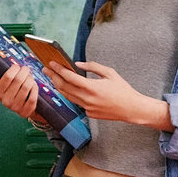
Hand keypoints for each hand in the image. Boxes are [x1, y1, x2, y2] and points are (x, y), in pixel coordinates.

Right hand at [0, 64, 44, 128]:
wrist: (21, 107)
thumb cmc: (10, 91)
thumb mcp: (0, 84)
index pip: (7, 76)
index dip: (14, 68)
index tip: (17, 66)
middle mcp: (5, 101)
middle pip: (18, 80)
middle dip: (24, 72)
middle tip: (26, 69)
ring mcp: (16, 107)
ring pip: (26, 87)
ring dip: (30, 79)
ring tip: (30, 77)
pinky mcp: (25, 112)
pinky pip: (33, 96)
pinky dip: (35, 88)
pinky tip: (33, 85)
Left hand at [47, 61, 168, 130]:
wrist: (131, 109)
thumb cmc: (123, 90)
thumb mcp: (110, 73)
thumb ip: (93, 67)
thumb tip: (78, 64)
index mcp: (92, 87)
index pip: (70, 77)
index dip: (59, 69)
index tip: (51, 63)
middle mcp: (87, 99)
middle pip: (64, 87)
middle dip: (53, 77)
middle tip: (46, 69)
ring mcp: (87, 108)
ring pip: (68, 96)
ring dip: (59, 86)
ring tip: (53, 78)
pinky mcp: (89, 113)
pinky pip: (77, 102)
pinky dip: (72, 95)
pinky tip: (69, 89)